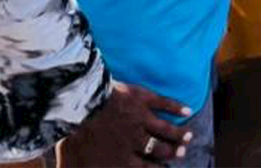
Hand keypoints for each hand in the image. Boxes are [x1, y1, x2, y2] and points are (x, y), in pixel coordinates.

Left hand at [58, 82, 192, 167]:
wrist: (78, 106)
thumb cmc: (72, 137)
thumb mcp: (71, 163)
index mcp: (120, 159)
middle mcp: (134, 142)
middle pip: (158, 150)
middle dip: (171, 152)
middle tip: (181, 152)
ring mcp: (140, 120)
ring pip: (165, 129)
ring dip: (178, 134)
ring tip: (188, 136)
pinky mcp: (141, 99)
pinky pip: (163, 104)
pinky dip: (176, 107)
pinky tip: (187, 110)